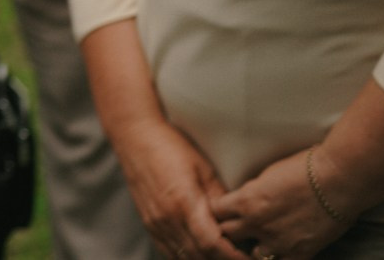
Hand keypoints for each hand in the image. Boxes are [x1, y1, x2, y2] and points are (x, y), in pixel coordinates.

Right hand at [108, 115, 244, 259]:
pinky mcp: (148, 223)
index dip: (234, 257)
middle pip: (199, 256)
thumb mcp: (203, 169)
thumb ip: (219, 199)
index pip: (212, 244)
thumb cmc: (170, 146)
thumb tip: (239, 222)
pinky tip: (200, 255)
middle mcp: (167, 218)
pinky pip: (169, 252)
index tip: (250, 257)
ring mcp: (155, 223)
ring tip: (223, 257)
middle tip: (244, 258)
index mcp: (183, 203)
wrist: (133, 135)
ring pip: (184, 258)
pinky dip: (187, 258)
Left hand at [214, 149, 350, 259]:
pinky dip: (279, 258)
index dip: (216, 212)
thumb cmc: (303, 168)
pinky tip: (281, 251)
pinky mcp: (301, 253)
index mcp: (245, 200)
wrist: (338, 178)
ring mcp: (278, 241)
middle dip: (228, 231)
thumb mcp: (266, 175)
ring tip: (259, 241)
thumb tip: (243, 200)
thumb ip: (251, 192)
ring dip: (253, 248)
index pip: (214, 212)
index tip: (219, 212)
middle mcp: (256, 223)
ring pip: (252, 254)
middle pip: (226, 235)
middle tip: (235, 228)